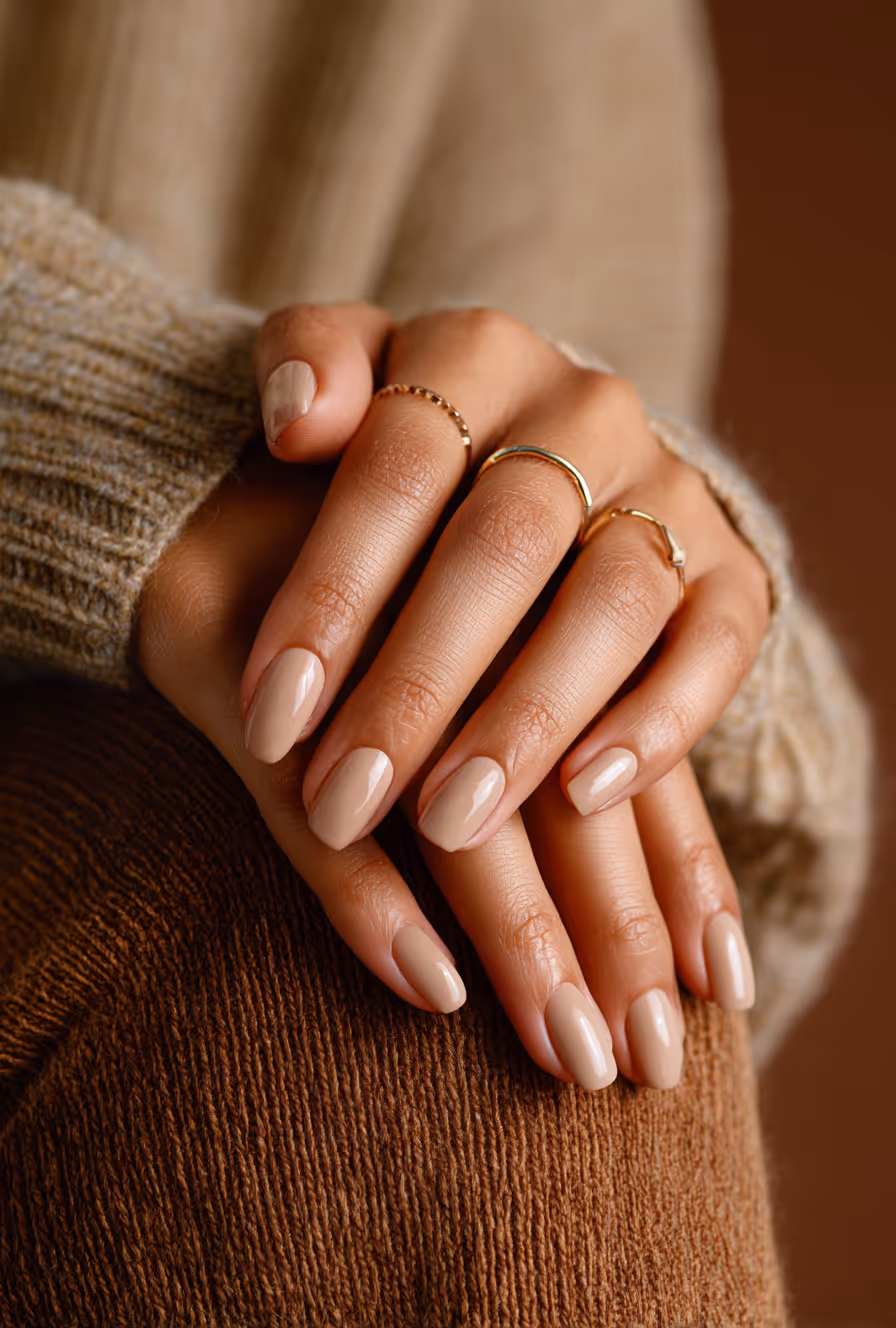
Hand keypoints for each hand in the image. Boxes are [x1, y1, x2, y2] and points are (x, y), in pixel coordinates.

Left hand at [237, 302, 763, 1088]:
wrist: (549, 454)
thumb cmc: (408, 446)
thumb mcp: (347, 378)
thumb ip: (309, 365)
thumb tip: (296, 421)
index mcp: (478, 354)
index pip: (399, 466)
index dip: (332, 595)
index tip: (269, 721)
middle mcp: (586, 411)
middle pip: (504, 545)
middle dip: (416, 684)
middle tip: (341, 800)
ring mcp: (668, 491)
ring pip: (613, 601)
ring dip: (528, 717)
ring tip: (447, 822)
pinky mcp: (731, 569)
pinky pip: (721, 642)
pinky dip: (661, 719)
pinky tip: (584, 796)